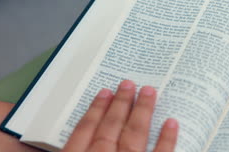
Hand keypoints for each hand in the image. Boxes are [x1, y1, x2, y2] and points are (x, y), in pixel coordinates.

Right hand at [62, 80, 177, 151]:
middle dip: (120, 104)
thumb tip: (57, 137)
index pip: (83, 132)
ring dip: (141, 112)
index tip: (103, 93)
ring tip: (148, 92)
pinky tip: (171, 123)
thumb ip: (63, 148)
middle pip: (110, 128)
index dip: (94, 110)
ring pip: (133, 136)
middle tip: (128, 84)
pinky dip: (166, 140)